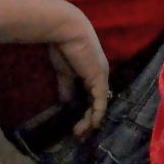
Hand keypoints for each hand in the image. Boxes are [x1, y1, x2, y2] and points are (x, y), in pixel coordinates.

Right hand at [48, 10, 109, 137]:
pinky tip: (91, 126)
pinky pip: (100, 102)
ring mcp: (101, 76)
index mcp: (92, 71)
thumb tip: (66, 103)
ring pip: (99, 105)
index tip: (75, 124)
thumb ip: (67, 86)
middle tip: (78, 134)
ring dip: (90, 121)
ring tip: (79, 133)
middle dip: (88, 120)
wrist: (66, 29)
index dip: (85, 111)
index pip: (92, 95)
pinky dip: (96, 115)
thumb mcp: (64, 71)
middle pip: (96, 102)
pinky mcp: (99, 78)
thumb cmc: (62, 45)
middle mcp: (100, 74)